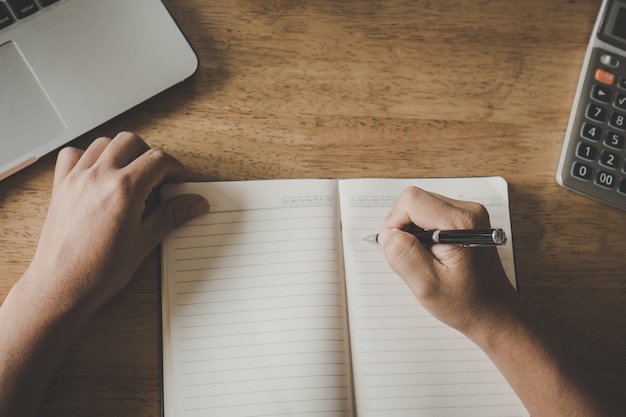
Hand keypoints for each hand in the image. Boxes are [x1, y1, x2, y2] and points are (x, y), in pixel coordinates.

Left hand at [25, 131, 208, 315]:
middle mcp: (99, 176)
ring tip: (130, 173)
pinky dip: (87, 156)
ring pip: (103, 142)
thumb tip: (194, 204)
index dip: (174, 167)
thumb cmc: (100, 270)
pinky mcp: (61, 187)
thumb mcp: (145, 241)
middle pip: (131, 141)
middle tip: (157, 176)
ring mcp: (77, 179)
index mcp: (125, 189)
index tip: (176, 180)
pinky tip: (98, 174)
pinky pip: (73, 155)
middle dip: (149, 154)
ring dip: (121, 151)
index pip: (158, 159)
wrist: (62, 286)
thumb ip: (172, 215)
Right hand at [377, 186, 518, 338]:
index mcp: (460, 223)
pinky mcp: (466, 220)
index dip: (395, 222)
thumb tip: (387, 234)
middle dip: (403, 226)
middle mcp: (468, 212)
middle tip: (411, 257)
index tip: (396, 247)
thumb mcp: (427, 285)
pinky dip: (423, 232)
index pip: (412, 201)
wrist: (494, 312)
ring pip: (421, 206)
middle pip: (416, 200)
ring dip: (413, 230)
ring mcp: (469, 214)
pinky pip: (431, 214)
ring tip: (424, 258)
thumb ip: (404, 255)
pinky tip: (431, 254)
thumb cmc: (467, 302)